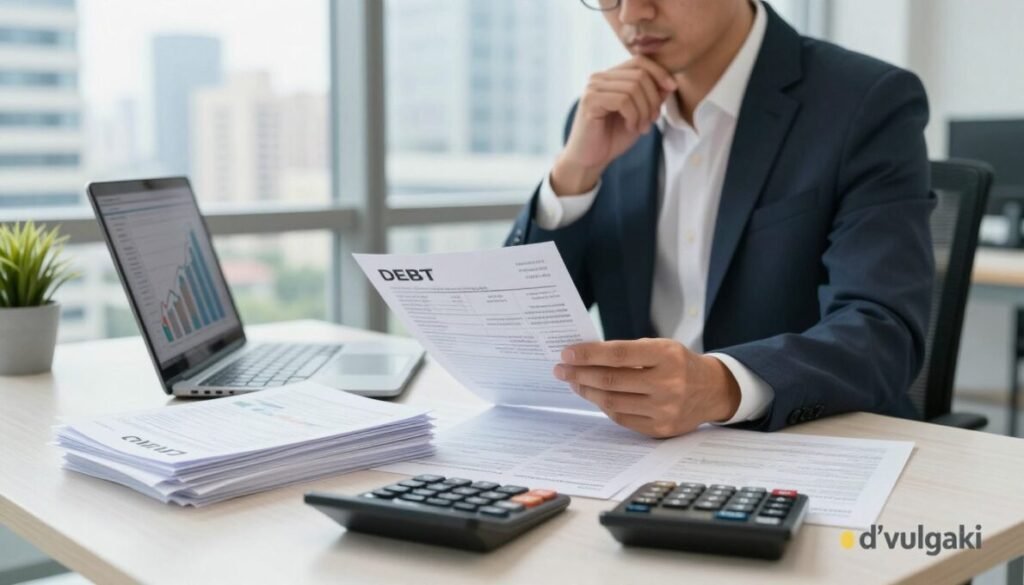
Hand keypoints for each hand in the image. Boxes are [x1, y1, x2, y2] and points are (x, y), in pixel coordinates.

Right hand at [551, 57, 676, 194]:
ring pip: (633, 87)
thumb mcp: (640, 115)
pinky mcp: (590, 101)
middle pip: (640, 74)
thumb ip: (652, 98)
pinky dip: (633, 116)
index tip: (672, 88)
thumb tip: (670, 83)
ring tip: (641, 128)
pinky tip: (630, 127)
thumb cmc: (613, 138)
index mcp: (611, 77)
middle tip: (652, 120)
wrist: (590, 160)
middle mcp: (600, 78)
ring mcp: (593, 88)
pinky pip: (623, 100)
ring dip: (644, 111)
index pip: (639, 61)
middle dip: (653, 99)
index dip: (659, 72)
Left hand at [553, 338, 740, 437]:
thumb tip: (584, 357)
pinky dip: (604, 406)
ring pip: (613, 402)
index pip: (618, 354)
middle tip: (561, 370)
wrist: (712, 390)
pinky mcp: (661, 428)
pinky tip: (594, 396)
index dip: (589, 354)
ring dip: (587, 392)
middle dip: (580, 374)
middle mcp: (668, 384)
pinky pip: (622, 418)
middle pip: (611, 381)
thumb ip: (627, 352)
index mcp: (667, 356)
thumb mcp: (660, 347)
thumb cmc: (678, 363)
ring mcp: (665, 409)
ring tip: (573, 382)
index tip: (567, 353)